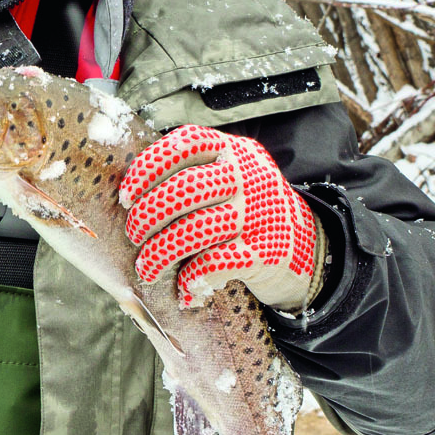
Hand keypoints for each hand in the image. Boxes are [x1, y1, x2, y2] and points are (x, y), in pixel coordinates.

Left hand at [120, 124, 323, 310]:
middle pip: (184, 190)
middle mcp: (245, 176)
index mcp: (230, 150)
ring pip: (195, 230)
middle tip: (134, 234)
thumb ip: (190, 175)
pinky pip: (215, 264)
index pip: (184, 144)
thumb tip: (130, 199)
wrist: (309, 243)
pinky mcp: (265, 250)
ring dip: (161, 253)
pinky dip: (191, 279)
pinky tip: (183, 290)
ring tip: (146, 268)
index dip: (148, 168)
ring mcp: (256, 212)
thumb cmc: (246, 207)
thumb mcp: (227, 176)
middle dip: (148, 216)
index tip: (126, 196)